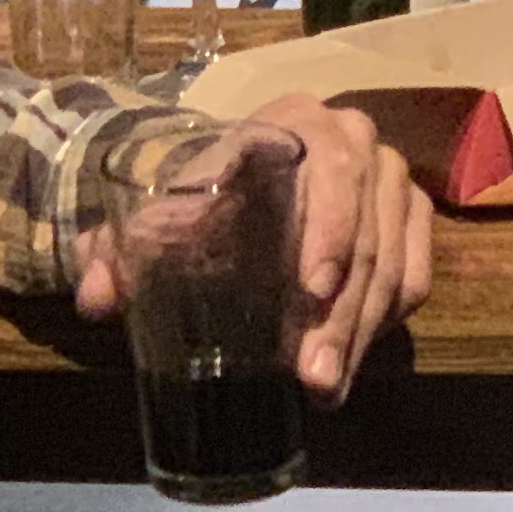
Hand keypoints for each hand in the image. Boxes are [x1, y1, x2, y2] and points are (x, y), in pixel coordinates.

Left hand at [73, 93, 431, 403]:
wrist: (239, 171)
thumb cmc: (199, 190)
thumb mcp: (157, 213)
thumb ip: (118, 251)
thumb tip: (95, 300)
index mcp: (297, 123)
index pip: (332, 172)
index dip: (330, 230)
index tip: (311, 291)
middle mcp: (357, 141)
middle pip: (366, 234)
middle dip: (341, 315)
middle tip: (313, 376)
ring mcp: (391, 181)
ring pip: (395, 264)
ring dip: (363, 331)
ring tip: (326, 388)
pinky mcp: (409, 218)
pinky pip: (417, 274)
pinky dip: (389, 319)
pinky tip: (352, 357)